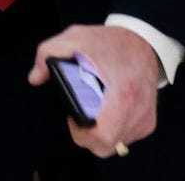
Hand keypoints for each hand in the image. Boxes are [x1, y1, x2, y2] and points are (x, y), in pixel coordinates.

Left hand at [28, 25, 160, 157]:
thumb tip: (35, 77)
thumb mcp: (75, 37)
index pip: (103, 136)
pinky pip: (126, 137)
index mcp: (122, 94)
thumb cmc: (109, 42)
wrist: (144, 40)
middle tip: (81, 117)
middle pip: (106, 147)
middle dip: (88, 138)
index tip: (74, 118)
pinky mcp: (149, 121)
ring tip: (95, 111)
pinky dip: (114, 130)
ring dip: (101, 134)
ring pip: (116, 144)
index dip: (83, 135)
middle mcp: (138, 111)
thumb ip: (49, 53)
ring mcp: (145, 118)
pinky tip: (107, 113)